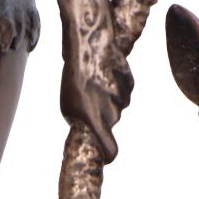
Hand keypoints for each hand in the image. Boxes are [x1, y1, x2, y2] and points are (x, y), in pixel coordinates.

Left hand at [61, 42, 132, 161]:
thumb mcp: (69, 106)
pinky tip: (106, 74)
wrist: (88, 43)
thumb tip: (91, 135)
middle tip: (89, 99)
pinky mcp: (129, 83)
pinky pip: (124, 91)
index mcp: (93, 120)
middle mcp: (111, 112)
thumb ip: (83, 124)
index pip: (110, 150)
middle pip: (111, 122)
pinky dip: (117, 86)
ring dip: (109, 99)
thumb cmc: (74, 77)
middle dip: (103, 116)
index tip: (106, 154)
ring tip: (95, 83)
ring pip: (119, 106)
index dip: (109, 154)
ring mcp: (122, 97)